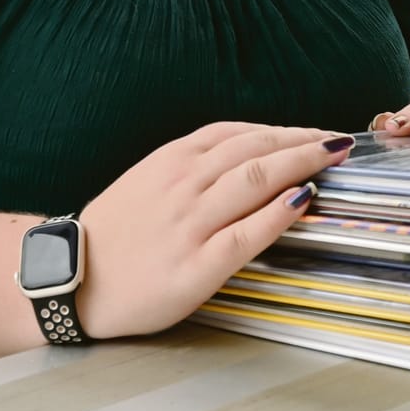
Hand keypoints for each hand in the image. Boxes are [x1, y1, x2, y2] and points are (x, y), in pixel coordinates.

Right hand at [74, 123, 354, 339]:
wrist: (72, 280)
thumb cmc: (114, 235)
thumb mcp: (147, 182)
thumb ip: (191, 168)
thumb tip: (246, 158)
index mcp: (171, 162)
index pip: (236, 133)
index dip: (281, 129)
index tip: (311, 132)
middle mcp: (182, 185)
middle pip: (254, 150)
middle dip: (302, 141)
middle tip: (337, 140)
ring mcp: (189, 224)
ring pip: (254, 180)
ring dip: (300, 164)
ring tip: (332, 158)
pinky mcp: (195, 266)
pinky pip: (246, 234)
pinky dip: (279, 214)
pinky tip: (305, 201)